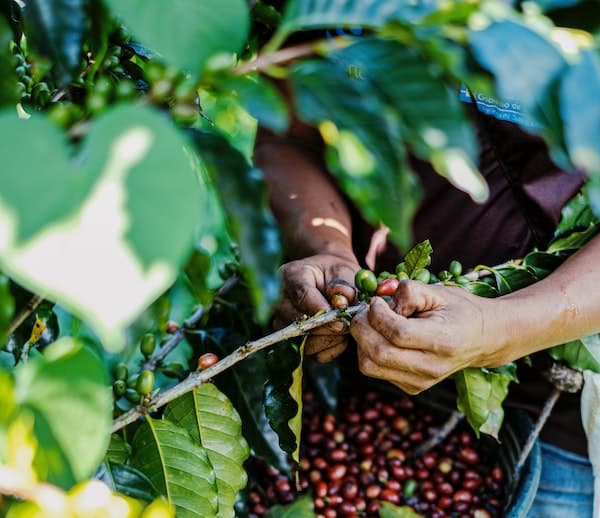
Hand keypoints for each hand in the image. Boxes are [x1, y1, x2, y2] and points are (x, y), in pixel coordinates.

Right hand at [273, 253, 359, 361]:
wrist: (330, 281)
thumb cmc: (336, 275)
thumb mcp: (343, 272)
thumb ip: (344, 286)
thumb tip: (341, 304)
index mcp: (291, 275)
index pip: (302, 296)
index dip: (321, 310)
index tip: (340, 320)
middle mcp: (280, 300)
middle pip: (299, 322)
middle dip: (327, 328)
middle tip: (347, 326)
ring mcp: (283, 322)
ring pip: (305, 342)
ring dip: (330, 340)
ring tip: (345, 329)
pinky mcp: (293, 341)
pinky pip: (312, 354)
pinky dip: (330, 349)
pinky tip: (340, 337)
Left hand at [350, 280, 507, 393]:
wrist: (482, 338)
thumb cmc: (458, 310)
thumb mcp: (438, 292)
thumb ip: (408, 292)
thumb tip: (379, 302)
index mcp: (443, 341)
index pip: (398, 333)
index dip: (378, 314)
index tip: (376, 301)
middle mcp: (431, 367)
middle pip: (378, 353)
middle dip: (362, 327)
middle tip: (365, 310)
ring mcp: (420, 382)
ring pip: (370, 366)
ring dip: (362, 341)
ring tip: (372, 323)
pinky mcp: (411, 387)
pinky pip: (375, 370)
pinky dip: (369, 351)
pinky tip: (381, 336)